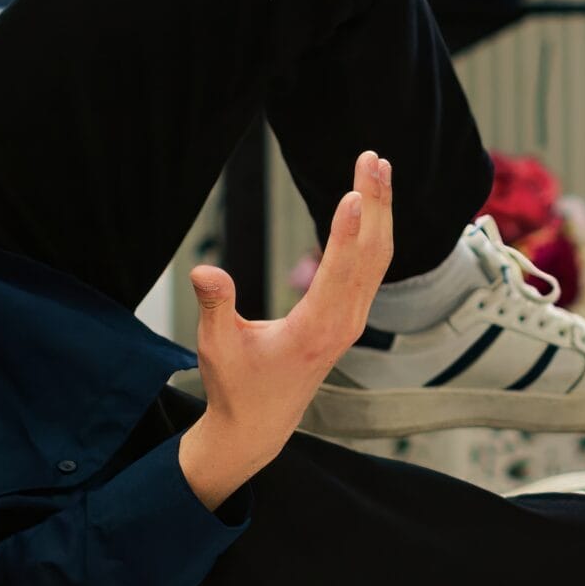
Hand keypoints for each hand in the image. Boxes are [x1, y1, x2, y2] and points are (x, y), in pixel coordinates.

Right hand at [177, 151, 394, 507]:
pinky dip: (375, 232)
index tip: (353, 192)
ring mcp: (352, 320)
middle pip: (371, 254)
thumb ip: (215, 307)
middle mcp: (344, 322)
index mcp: (316, 328)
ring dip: (380, 212)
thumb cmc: (236, 386)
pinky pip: (372, 268)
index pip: (339, 271)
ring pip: (378, 259)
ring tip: (378, 168)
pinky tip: (370, 206)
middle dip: (375, 204)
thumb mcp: (217, 346)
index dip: (346, 230)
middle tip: (373, 159)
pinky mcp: (349, 317)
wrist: (258, 426)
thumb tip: (204, 270)